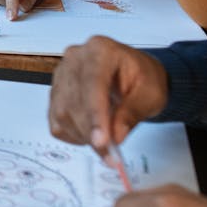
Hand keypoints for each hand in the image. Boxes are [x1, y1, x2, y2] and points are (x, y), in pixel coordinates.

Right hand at [48, 35, 167, 158]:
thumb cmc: (143, 79)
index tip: (102, 141)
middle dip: (92, 132)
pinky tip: (92, 134)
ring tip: (107, 145)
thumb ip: (132, 113)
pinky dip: (74, 135)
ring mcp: (61, 75)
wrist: (134, 75)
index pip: (92, 83)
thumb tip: (115, 135)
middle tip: (111, 156)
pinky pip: (56, 121)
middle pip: (74, 101)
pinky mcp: (55, 92)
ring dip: (84, 136)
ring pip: (62, 113)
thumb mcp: (151, 94)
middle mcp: (75, 58)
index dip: (95, 114)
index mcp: (101, 50)